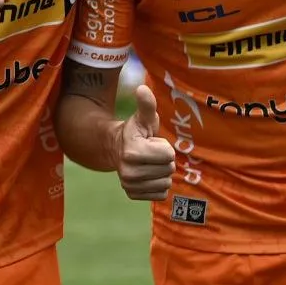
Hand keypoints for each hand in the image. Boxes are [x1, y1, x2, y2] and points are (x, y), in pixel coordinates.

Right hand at [116, 83, 177, 200]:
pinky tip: (149, 175)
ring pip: (166, 183)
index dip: (164, 147)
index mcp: (132, 152)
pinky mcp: (133, 196)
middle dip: (164, 160)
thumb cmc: (136, 132)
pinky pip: (161, 194)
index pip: (168, 155)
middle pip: (168, 169)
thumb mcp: (143, 118)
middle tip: (151, 153)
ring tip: (150, 164)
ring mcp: (130, 186)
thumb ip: (146, 105)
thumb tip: (142, 88)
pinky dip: (159, 184)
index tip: (152, 142)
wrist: (117, 149)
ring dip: (162, 173)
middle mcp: (129, 173)